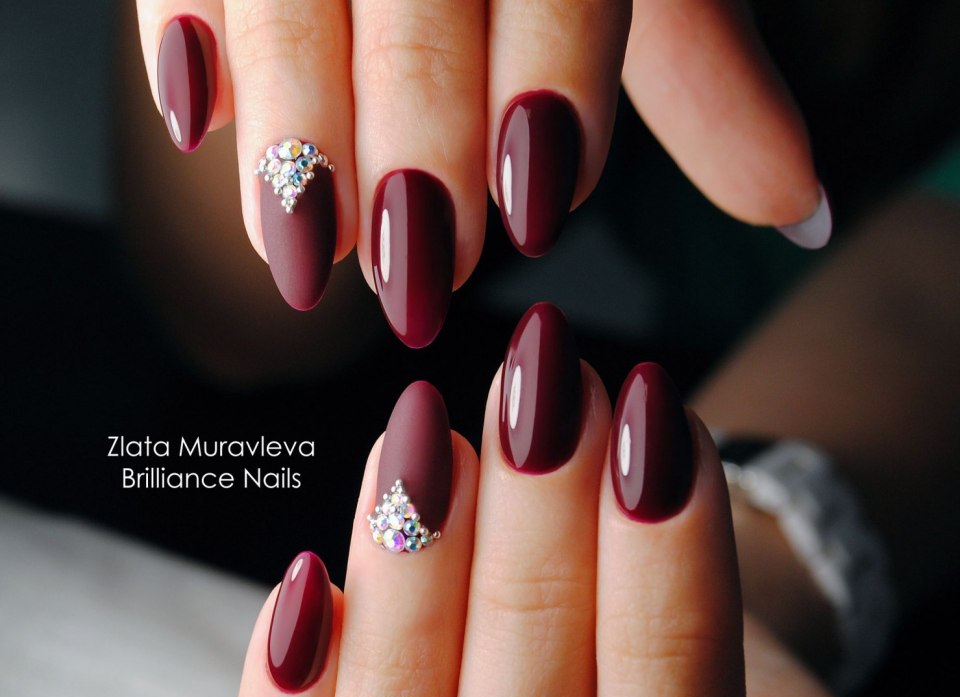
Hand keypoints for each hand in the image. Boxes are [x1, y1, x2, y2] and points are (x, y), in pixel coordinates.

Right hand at [136, 1, 823, 340]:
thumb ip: (710, 85)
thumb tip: (802, 210)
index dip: (543, 100)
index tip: (530, 220)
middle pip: (417, 11)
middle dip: (416, 154)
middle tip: (419, 281)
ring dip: (295, 137)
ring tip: (302, 255)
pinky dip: (183, 33)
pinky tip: (201, 120)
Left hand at [232, 303, 751, 696]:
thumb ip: (696, 661)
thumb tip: (658, 467)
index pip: (672, 694)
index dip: (665, 548)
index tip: (650, 403)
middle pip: (530, 687)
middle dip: (536, 514)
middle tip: (539, 369)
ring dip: (409, 563)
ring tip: (417, 424)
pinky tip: (304, 584)